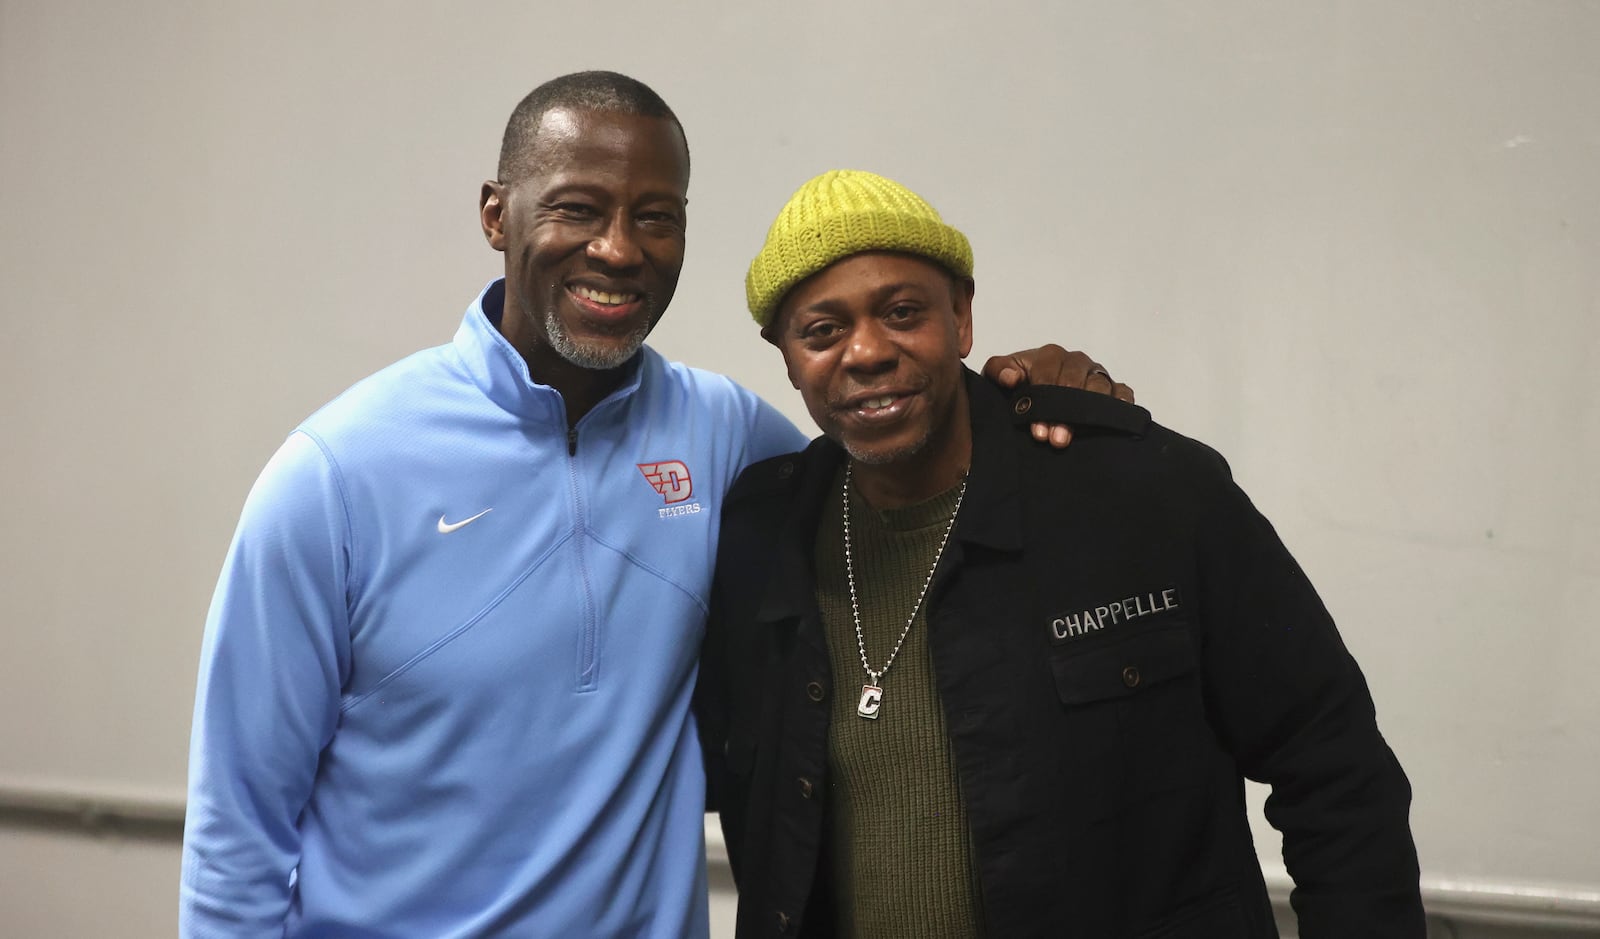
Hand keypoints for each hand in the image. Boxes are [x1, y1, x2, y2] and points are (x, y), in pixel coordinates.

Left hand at [982, 345, 1135, 447]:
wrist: (1036, 391)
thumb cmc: (1020, 383)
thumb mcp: (1000, 374)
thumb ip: (999, 370)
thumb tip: (1011, 378)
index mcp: (1050, 356)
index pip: (1048, 373)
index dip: (1043, 401)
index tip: (1037, 429)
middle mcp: (1077, 362)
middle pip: (1075, 383)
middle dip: (1064, 413)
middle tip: (1057, 439)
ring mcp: (1097, 375)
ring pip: (1100, 387)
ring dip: (1089, 414)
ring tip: (1078, 437)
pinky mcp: (1115, 389)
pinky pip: (1123, 393)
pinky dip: (1120, 405)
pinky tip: (1114, 420)